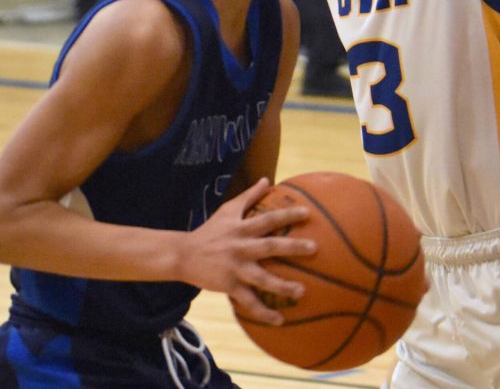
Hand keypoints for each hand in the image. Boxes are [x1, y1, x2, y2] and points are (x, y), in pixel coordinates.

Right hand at [180, 179, 315, 324]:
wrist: (185, 255)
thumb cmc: (210, 230)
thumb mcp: (228, 210)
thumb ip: (249, 196)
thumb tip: (267, 179)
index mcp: (242, 228)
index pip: (268, 219)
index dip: (287, 215)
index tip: (308, 214)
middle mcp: (241, 247)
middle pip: (270, 247)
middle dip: (292, 247)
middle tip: (314, 248)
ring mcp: (236, 268)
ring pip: (262, 279)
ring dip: (283, 286)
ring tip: (302, 291)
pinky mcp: (230, 286)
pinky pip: (250, 302)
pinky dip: (264, 312)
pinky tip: (280, 320)